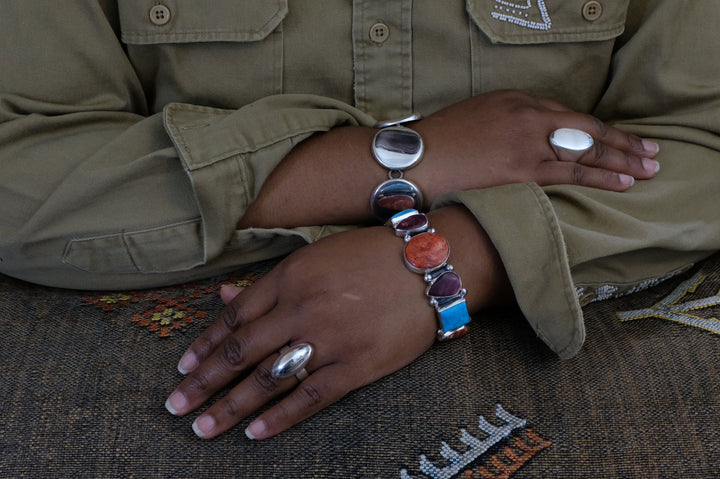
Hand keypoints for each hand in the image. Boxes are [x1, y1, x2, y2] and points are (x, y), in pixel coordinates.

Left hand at [165, 226, 438, 438]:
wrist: (432, 265)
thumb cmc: (370, 256)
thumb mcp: (315, 257)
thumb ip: (269, 283)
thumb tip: (224, 298)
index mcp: (290, 277)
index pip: (234, 317)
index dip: (204, 346)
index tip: (182, 368)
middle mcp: (302, 308)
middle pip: (240, 353)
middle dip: (202, 382)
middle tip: (174, 407)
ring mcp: (329, 339)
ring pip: (268, 380)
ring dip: (231, 407)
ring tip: (202, 428)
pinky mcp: (357, 366)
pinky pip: (310, 397)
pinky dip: (280, 418)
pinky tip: (254, 434)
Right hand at [411, 89, 660, 202]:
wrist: (416, 157)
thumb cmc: (439, 142)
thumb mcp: (476, 118)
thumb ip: (506, 125)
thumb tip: (523, 144)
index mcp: (516, 98)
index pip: (566, 116)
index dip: (595, 132)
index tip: (613, 140)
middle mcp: (528, 113)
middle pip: (587, 128)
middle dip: (622, 140)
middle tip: (650, 151)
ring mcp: (528, 139)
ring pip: (587, 149)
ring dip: (622, 159)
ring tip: (648, 168)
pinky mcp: (523, 167)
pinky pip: (572, 171)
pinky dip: (602, 176)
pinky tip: (624, 181)